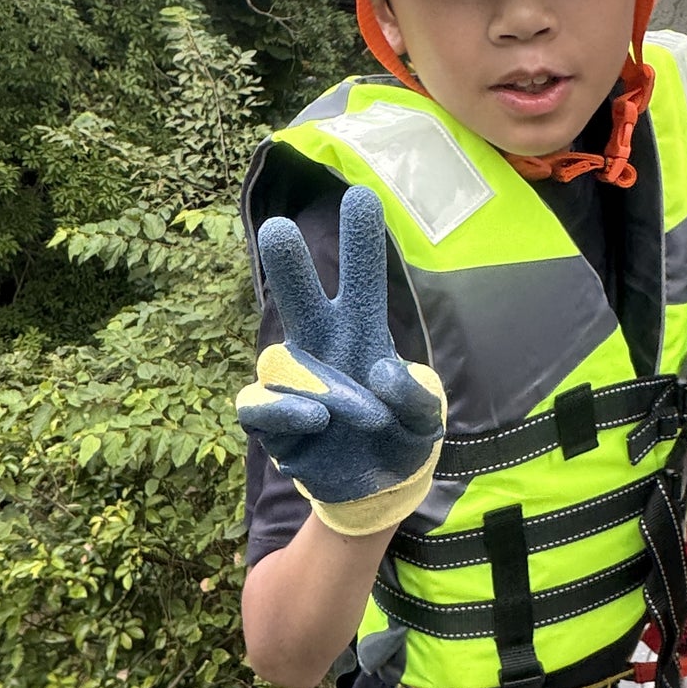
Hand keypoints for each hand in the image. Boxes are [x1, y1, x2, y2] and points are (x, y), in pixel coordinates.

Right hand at [235, 185, 446, 535]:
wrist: (376, 491)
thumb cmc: (401, 439)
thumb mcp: (427, 419)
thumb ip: (416, 396)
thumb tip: (380, 369)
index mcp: (361, 330)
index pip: (359, 278)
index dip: (360, 240)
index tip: (361, 197)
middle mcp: (321, 345)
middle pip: (297, 294)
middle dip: (287, 262)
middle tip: (280, 230)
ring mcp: (294, 381)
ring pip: (281, 359)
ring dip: (319, 383)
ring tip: (357, 412)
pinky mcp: (273, 421)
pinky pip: (259, 404)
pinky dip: (284, 409)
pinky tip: (317, 419)